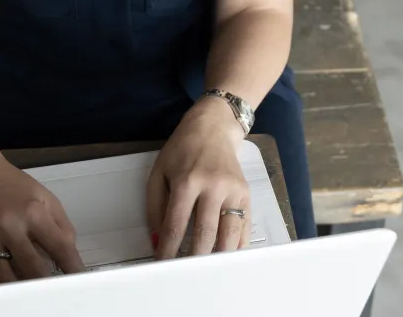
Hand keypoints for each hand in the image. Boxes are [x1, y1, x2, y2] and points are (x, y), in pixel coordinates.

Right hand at [0, 144, 84, 284]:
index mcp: (33, 213)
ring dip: (22, 289)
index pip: (60, 248)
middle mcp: (10, 227)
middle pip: (34, 269)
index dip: (73, 268)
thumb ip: (61, 224)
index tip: (79, 279)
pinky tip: (8, 288)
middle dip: (48, 283)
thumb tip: (70, 251)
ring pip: (7, 279)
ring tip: (32, 292)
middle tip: (55, 290)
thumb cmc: (10, 183)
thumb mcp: (44, 196)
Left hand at [146, 98, 250, 259]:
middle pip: (205, 234)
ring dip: (217, 258)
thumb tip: (157, 241)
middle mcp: (213, 186)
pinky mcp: (247, 194)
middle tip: (185, 275)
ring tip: (206, 271)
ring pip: (229, 235)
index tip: (163, 266)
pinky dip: (235, 246)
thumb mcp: (158, 173)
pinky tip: (225, 257)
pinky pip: (244, 227)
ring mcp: (233, 190)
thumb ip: (155, 208)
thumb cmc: (182, 150)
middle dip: (193, 259)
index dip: (168, 250)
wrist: (213, 128)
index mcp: (187, 181)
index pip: (176, 225)